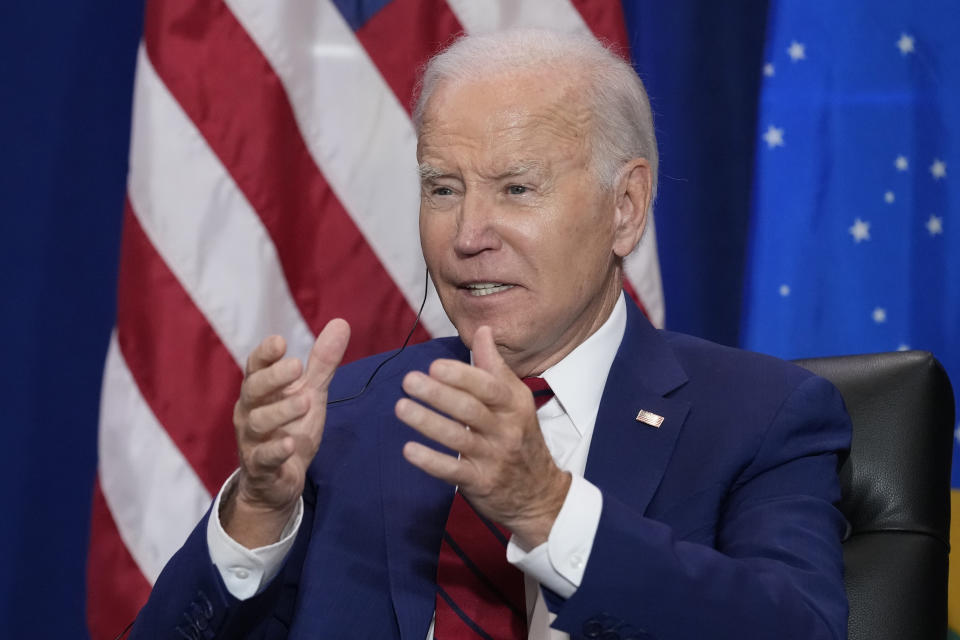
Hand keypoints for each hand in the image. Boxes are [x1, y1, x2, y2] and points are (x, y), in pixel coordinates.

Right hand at [222, 318, 349, 546]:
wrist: (277, 482)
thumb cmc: (290, 428)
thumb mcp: (310, 393)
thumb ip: (323, 363)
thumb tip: (341, 322)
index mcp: (261, 391)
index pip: (255, 366)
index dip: (265, 354)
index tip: (280, 341)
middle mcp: (250, 412)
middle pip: (252, 389)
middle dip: (272, 377)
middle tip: (296, 367)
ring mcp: (252, 440)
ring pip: (258, 422)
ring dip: (280, 411)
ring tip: (306, 401)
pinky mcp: (260, 467)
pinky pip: (263, 458)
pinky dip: (276, 450)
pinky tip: (291, 443)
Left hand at [395, 325, 570, 547]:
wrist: (540, 493)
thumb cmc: (521, 437)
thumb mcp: (516, 400)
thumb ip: (495, 366)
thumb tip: (483, 329)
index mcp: (514, 405)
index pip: (488, 386)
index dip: (461, 375)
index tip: (434, 365)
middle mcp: (505, 430)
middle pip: (470, 409)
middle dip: (438, 394)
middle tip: (409, 381)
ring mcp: (493, 458)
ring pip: (458, 438)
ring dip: (427, 422)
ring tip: (401, 407)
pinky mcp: (480, 482)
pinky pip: (453, 471)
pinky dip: (430, 460)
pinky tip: (408, 449)